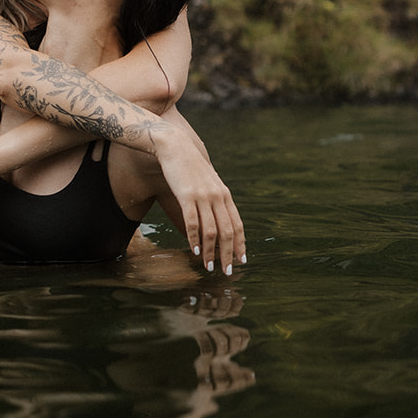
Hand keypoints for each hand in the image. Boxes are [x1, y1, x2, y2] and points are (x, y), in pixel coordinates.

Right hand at [155, 128, 246, 274]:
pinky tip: (195, 251)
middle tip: (226, 271)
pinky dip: (195, 239)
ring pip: (211, 231)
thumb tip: (218, 218)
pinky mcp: (187, 196)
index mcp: (225, 194)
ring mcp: (203, 196)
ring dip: (211, 252)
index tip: (241, 261)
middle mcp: (218, 196)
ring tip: (209, 266)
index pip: (237, 224)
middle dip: (228, 254)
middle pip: (227, 231)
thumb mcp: (208, 182)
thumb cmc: (190, 166)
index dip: (240, 244)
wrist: (176, 146)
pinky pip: (193, 222)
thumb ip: (215, 199)